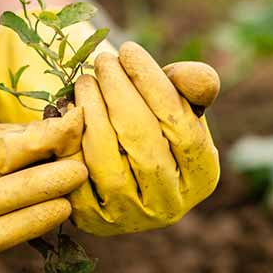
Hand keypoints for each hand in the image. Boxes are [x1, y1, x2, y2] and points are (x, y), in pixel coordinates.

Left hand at [66, 42, 220, 234]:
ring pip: (108, 161)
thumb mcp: (177, 99)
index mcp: (203, 176)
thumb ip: (193, 85)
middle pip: (143, 142)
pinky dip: (70, 140)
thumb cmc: (153, 120)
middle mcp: (170, 205)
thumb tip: (197, 79)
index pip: (181, 126)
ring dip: (92, 112)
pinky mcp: (92, 222)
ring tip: (86, 80)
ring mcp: (130, 218)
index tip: (130, 50)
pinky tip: (69, 110)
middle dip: (119, 93)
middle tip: (103, 61)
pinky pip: (76, 175)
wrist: (116, 160)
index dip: (153, 85)